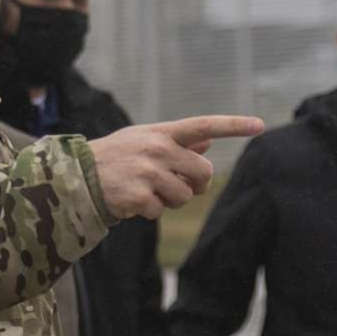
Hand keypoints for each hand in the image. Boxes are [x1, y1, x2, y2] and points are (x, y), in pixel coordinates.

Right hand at [87, 115, 263, 220]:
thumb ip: (179, 142)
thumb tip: (210, 141)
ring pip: (184, 196)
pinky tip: (131, 200)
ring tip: (144, 190)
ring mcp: (148, 172)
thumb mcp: (145, 141)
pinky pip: (160, 211)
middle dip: (195, 184)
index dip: (233, 125)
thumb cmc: (116, 157)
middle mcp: (157, 148)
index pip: (203, 125)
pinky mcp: (139, 195)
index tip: (259, 124)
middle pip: (203, 173)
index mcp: (161, 132)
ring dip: (169, 200)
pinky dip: (149, 211)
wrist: (77, 176)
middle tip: (173, 184)